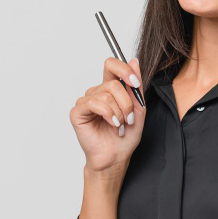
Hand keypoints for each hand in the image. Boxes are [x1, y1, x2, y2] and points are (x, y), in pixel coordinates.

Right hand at [70, 57, 146, 175]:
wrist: (116, 157)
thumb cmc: (125, 137)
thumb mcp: (139, 109)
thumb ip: (136, 86)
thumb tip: (134, 61)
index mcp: (110, 90)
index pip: (112, 65)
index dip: (124, 70)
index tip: (135, 83)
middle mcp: (97, 93)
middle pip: (114, 84)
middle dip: (127, 104)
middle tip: (129, 119)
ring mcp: (86, 102)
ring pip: (106, 95)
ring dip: (119, 114)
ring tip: (120, 126)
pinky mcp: (78, 112)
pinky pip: (95, 103)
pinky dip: (108, 115)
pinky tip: (112, 125)